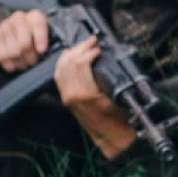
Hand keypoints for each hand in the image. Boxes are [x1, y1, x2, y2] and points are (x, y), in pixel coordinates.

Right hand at [0, 9, 49, 71]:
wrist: (19, 37)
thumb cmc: (37, 39)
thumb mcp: (47, 37)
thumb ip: (49, 42)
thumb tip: (45, 52)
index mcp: (34, 16)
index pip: (38, 24)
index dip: (40, 38)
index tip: (41, 51)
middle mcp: (18, 18)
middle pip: (24, 42)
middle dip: (30, 57)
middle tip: (33, 62)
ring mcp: (5, 26)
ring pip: (12, 51)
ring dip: (19, 62)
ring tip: (24, 64)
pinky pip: (1, 55)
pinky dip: (8, 63)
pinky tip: (13, 65)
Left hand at [54, 36, 136, 158]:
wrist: (110, 135)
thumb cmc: (118, 117)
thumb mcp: (117, 94)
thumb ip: (106, 76)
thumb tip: (101, 59)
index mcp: (85, 92)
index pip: (80, 63)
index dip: (89, 51)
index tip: (99, 47)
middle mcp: (72, 94)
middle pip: (68, 63)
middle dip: (80, 48)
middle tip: (91, 41)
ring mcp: (67, 97)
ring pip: (61, 69)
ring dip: (71, 54)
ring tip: (82, 46)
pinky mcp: (66, 99)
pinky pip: (59, 77)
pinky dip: (63, 65)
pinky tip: (70, 58)